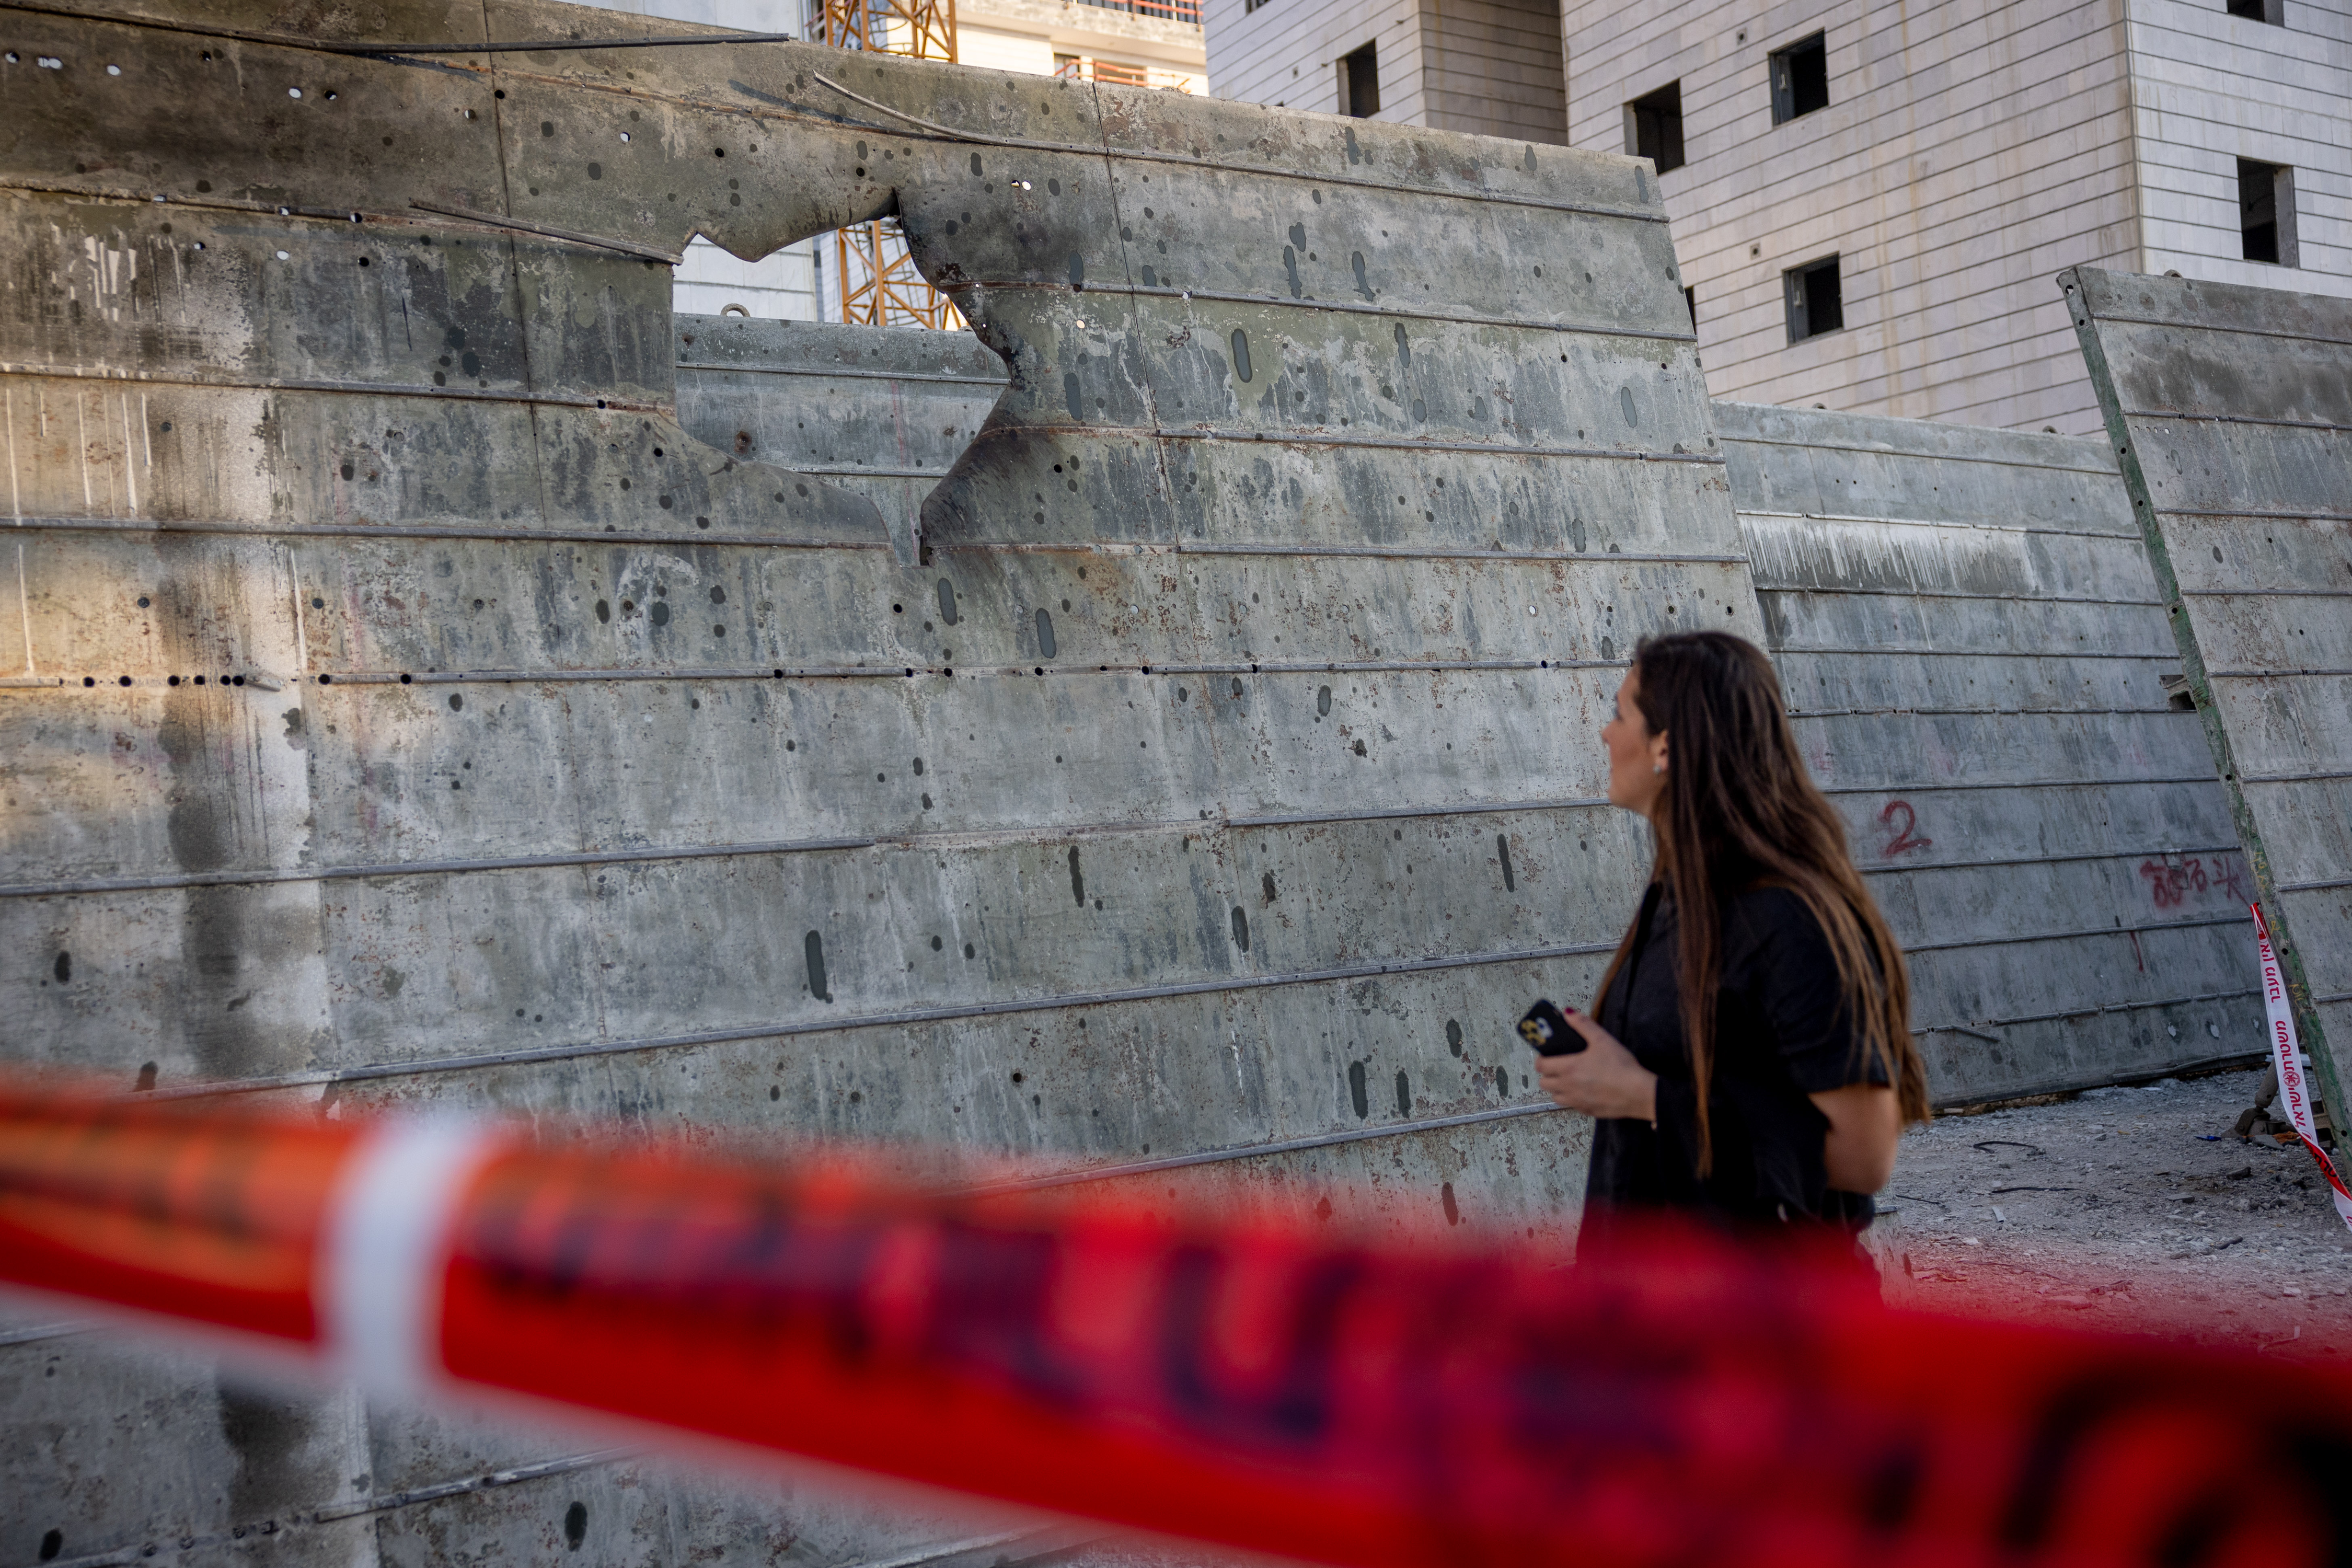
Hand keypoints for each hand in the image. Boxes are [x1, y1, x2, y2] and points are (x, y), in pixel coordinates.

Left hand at [1535, 1008, 1658, 1121]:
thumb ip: (1583, 1024)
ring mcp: (1577, 1102)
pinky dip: (1572, 1099)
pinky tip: (1584, 1091)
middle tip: (1559, 1067)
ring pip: (1555, 1097)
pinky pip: (1571, 1106)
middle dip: (1548, 1074)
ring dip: (1558, 1088)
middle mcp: (1568, 1087)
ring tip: (1569, 1079)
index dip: (1542, 1059)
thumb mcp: (1602, 1039)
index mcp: (1568, 1068)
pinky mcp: (1587, 1111)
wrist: (1639, 1093)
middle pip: (1544, 1083)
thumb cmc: (1621, 1066)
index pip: (1541, 1065)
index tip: (1549, 1056)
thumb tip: (1568, 1013)